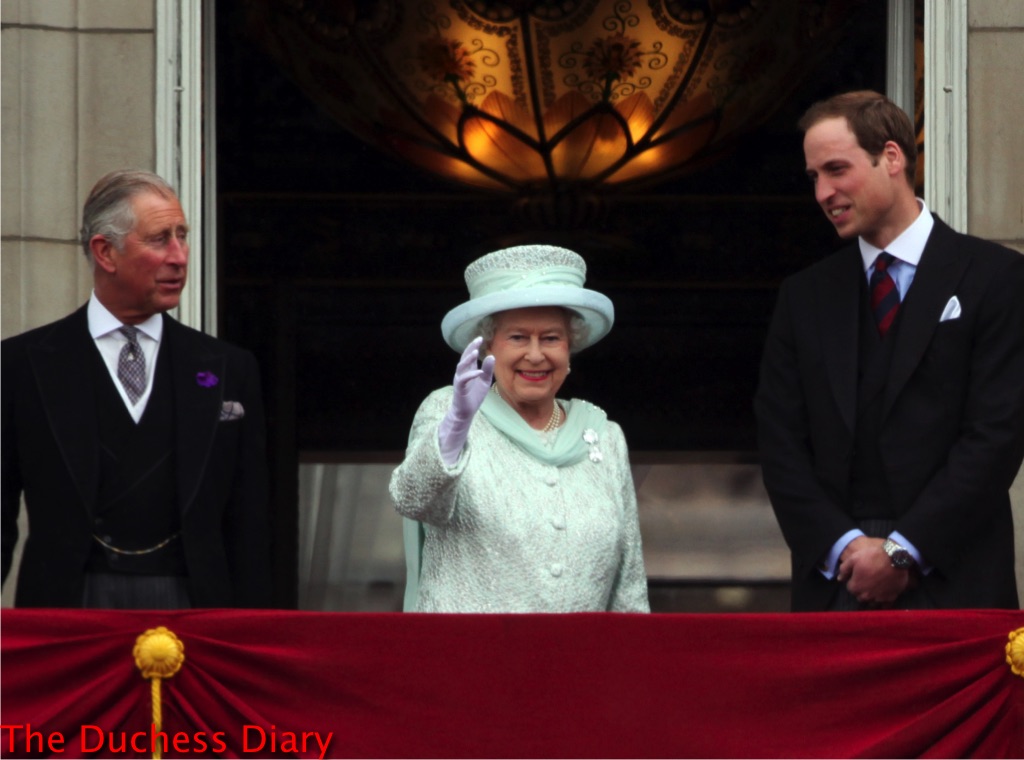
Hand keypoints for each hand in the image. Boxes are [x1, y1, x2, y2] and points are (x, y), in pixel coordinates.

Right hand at [438, 337, 493, 465]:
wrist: (466, 412)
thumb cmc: (474, 396)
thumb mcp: (484, 381)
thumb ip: (488, 370)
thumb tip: (491, 356)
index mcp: (468, 370)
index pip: (470, 356)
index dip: (473, 346)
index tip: (480, 338)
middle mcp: (462, 373)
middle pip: (464, 357)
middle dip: (470, 348)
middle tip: (477, 340)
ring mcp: (460, 380)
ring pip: (461, 366)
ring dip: (468, 358)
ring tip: (475, 351)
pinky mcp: (459, 388)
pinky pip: (464, 379)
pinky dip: (471, 374)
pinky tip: (479, 371)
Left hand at [837, 536, 915, 606]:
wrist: (895, 558)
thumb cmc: (872, 557)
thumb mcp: (854, 558)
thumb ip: (844, 570)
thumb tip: (839, 579)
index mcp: (855, 587)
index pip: (850, 589)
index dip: (853, 582)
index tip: (858, 577)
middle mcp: (866, 596)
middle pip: (860, 597)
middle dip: (861, 591)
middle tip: (866, 582)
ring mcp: (878, 598)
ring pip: (871, 603)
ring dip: (871, 598)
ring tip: (874, 589)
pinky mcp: (890, 598)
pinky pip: (885, 606)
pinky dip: (883, 603)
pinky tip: (883, 597)